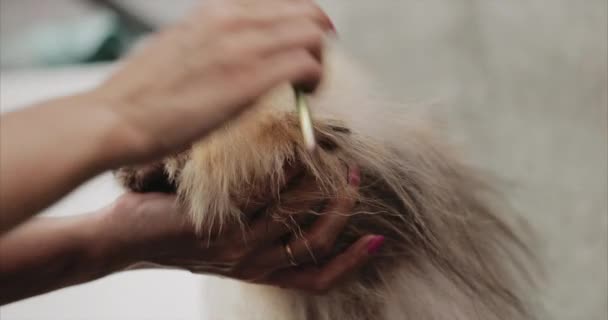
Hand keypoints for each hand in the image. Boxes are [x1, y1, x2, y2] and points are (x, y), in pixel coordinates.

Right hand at [90, 0, 333, 163]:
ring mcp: (242, 46)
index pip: (283, 1)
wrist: (115, 118)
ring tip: (305, 86)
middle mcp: (232, 18)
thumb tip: (240, 52)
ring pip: (313, 34)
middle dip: (319, 39)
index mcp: (216, 11)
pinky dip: (314, 80)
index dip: (302, 23)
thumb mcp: (181, 49)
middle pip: (307, 12)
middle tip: (311, 68)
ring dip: (319, 61)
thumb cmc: (143, 96)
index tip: (303, 46)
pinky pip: (306, 64)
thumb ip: (214, 42)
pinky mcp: (248, 78)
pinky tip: (302, 96)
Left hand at [101, 167, 383, 292]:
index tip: (375, 240)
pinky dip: (285, 175)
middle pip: (314, 245)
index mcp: (258, 271)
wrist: (123, 237)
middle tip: (352, 178)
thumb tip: (294, 189)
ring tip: (328, 161)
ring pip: (294, 219)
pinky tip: (292, 154)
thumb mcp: (226, 238)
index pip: (315, 278)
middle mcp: (252, 264)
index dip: (350, 263)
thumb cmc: (175, 232)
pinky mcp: (216, 226)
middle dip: (341, 211)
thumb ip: (259, 224)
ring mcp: (234, 247)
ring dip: (318, 189)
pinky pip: (262, 197)